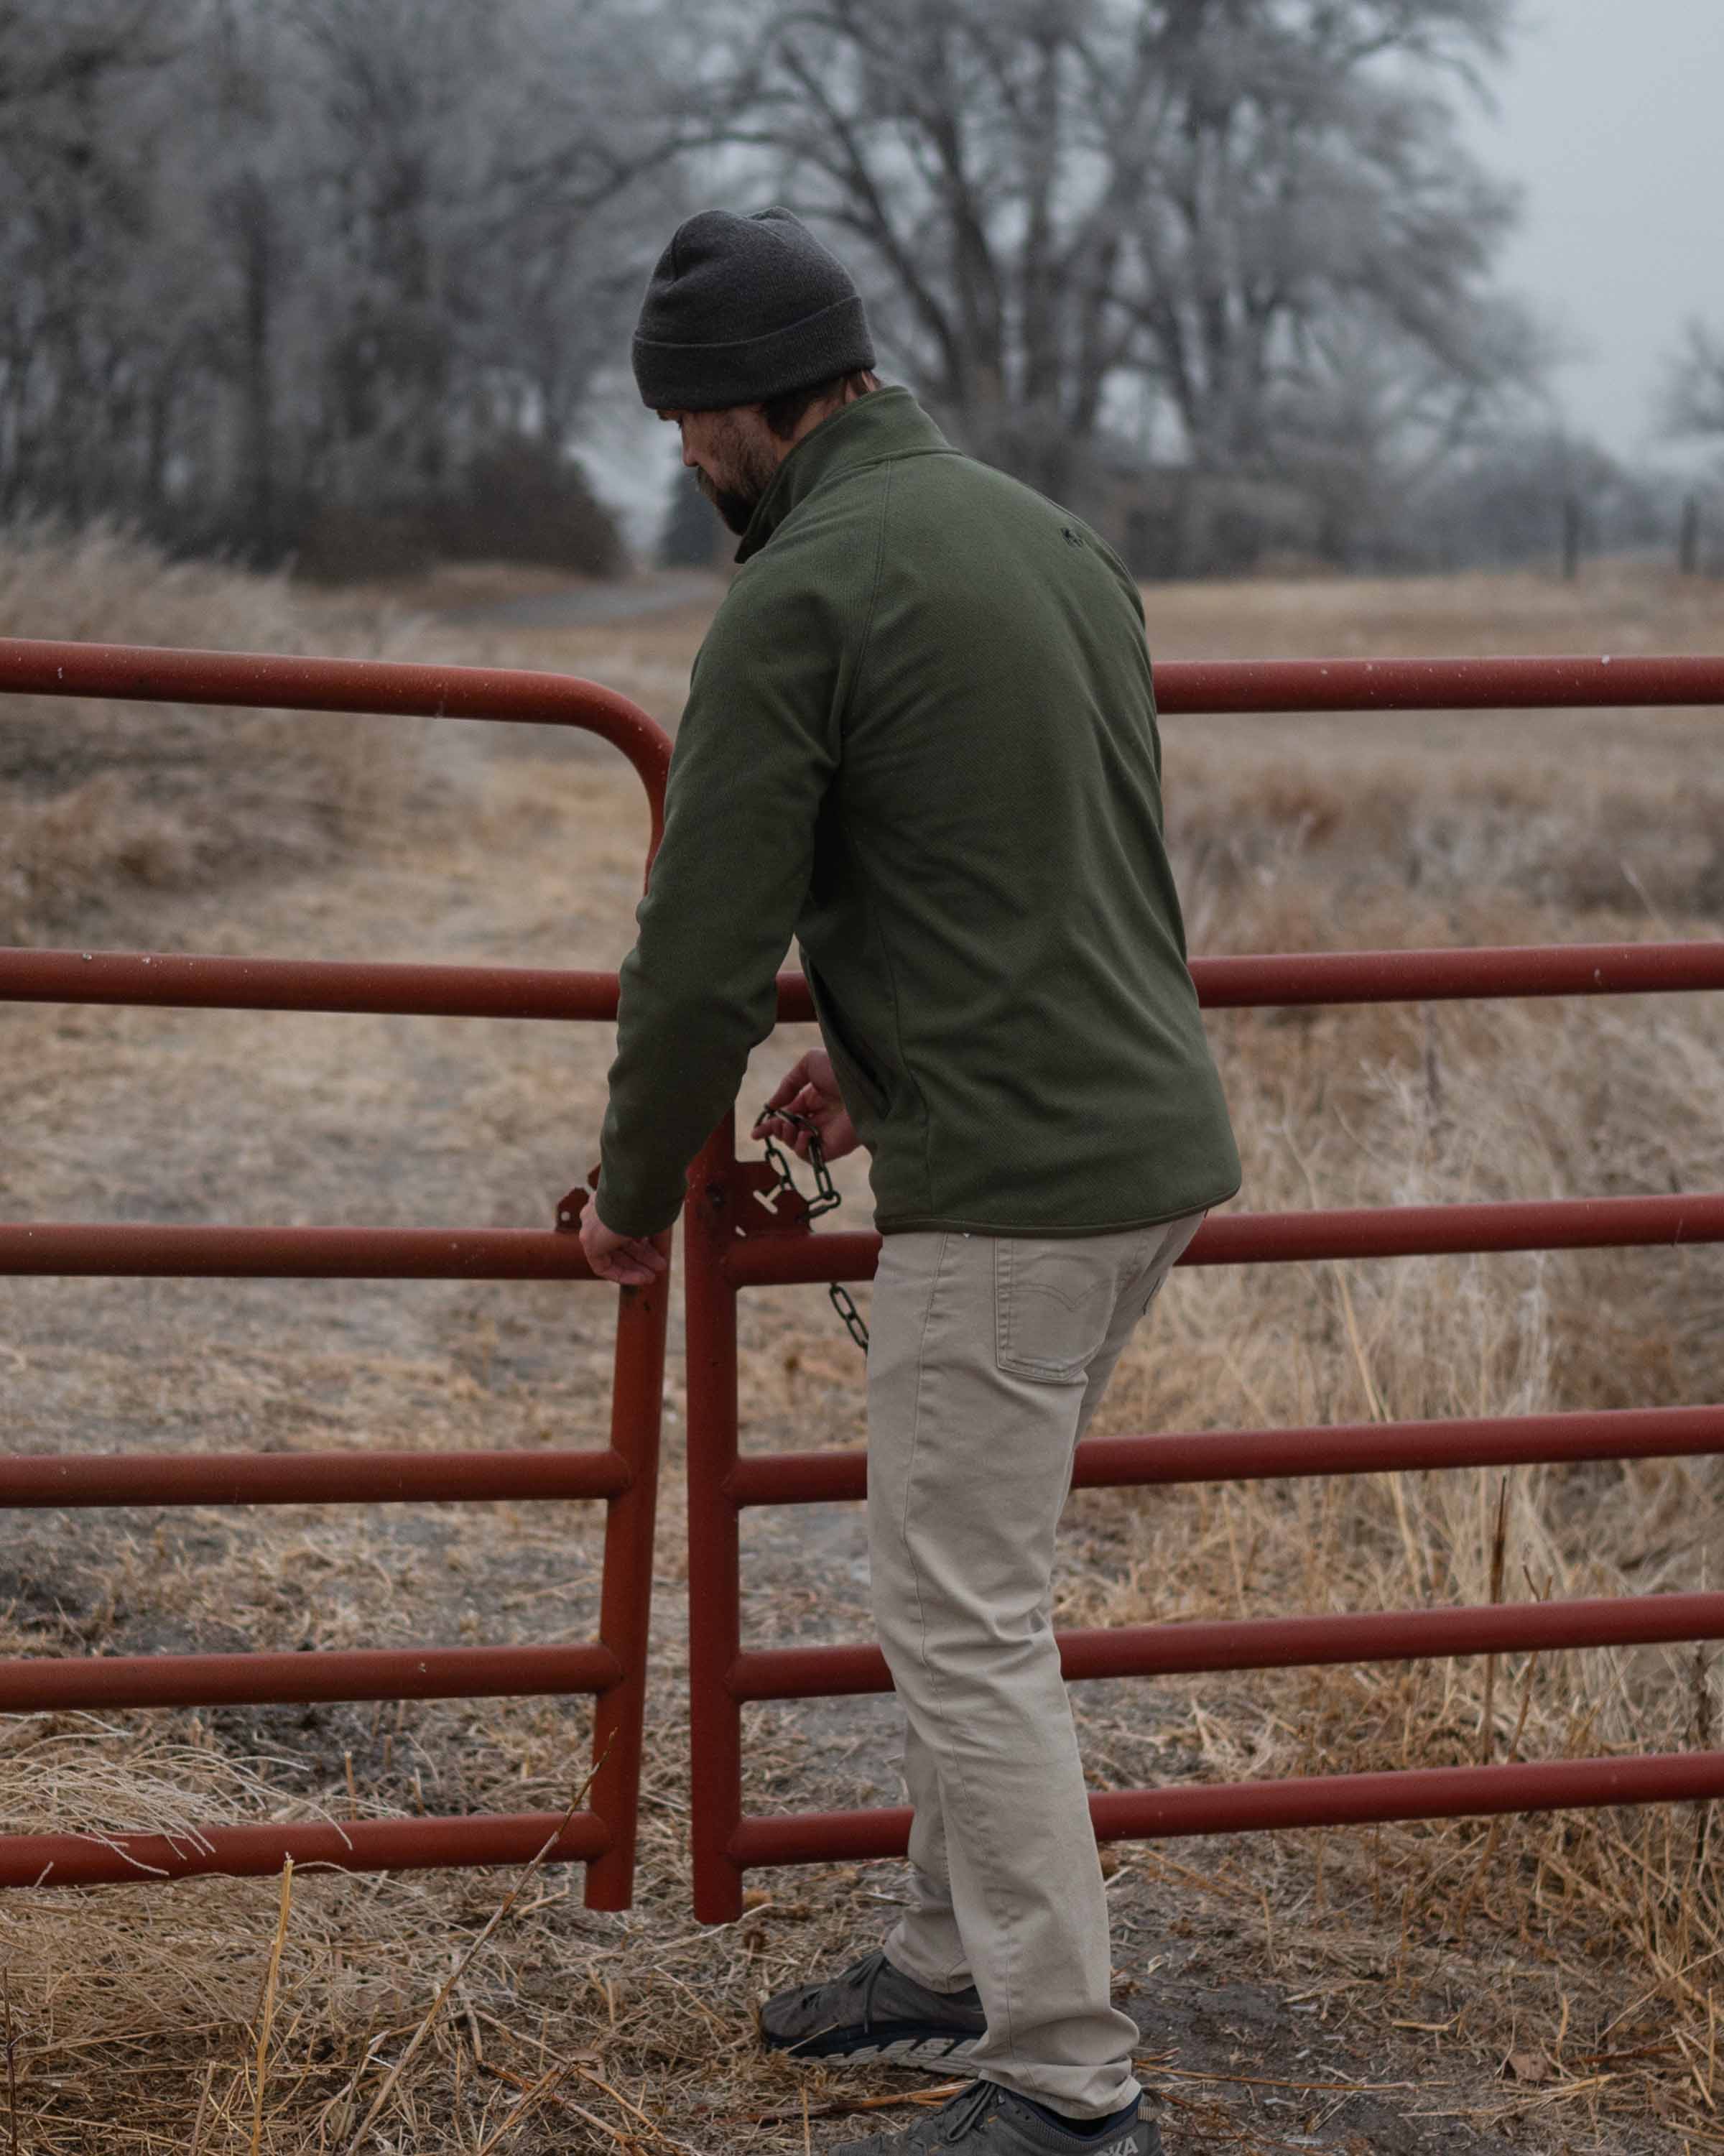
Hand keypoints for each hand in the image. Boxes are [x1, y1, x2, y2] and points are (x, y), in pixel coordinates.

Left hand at [578, 1200, 668, 1286]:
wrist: (637, 1191)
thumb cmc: (650, 1198)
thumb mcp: (655, 1218)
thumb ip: (656, 1235)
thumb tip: (662, 1253)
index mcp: (613, 1201)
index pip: (626, 1227)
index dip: (644, 1243)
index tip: (659, 1251)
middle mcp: (599, 1214)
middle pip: (620, 1243)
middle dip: (642, 1258)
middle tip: (660, 1266)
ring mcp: (592, 1227)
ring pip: (612, 1255)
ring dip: (634, 1268)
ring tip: (654, 1276)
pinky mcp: (589, 1241)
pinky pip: (602, 1266)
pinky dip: (622, 1274)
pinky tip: (642, 1278)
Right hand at [752, 1048, 860, 1162]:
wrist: (864, 1082)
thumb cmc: (840, 1068)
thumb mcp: (808, 1065)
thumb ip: (787, 1084)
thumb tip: (772, 1106)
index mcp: (815, 1099)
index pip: (788, 1115)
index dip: (770, 1124)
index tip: (755, 1133)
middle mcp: (820, 1118)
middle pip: (789, 1132)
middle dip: (776, 1130)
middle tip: (775, 1124)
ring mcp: (827, 1134)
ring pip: (796, 1145)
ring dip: (785, 1137)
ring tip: (788, 1125)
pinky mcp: (833, 1147)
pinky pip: (810, 1155)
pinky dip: (800, 1147)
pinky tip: (804, 1133)